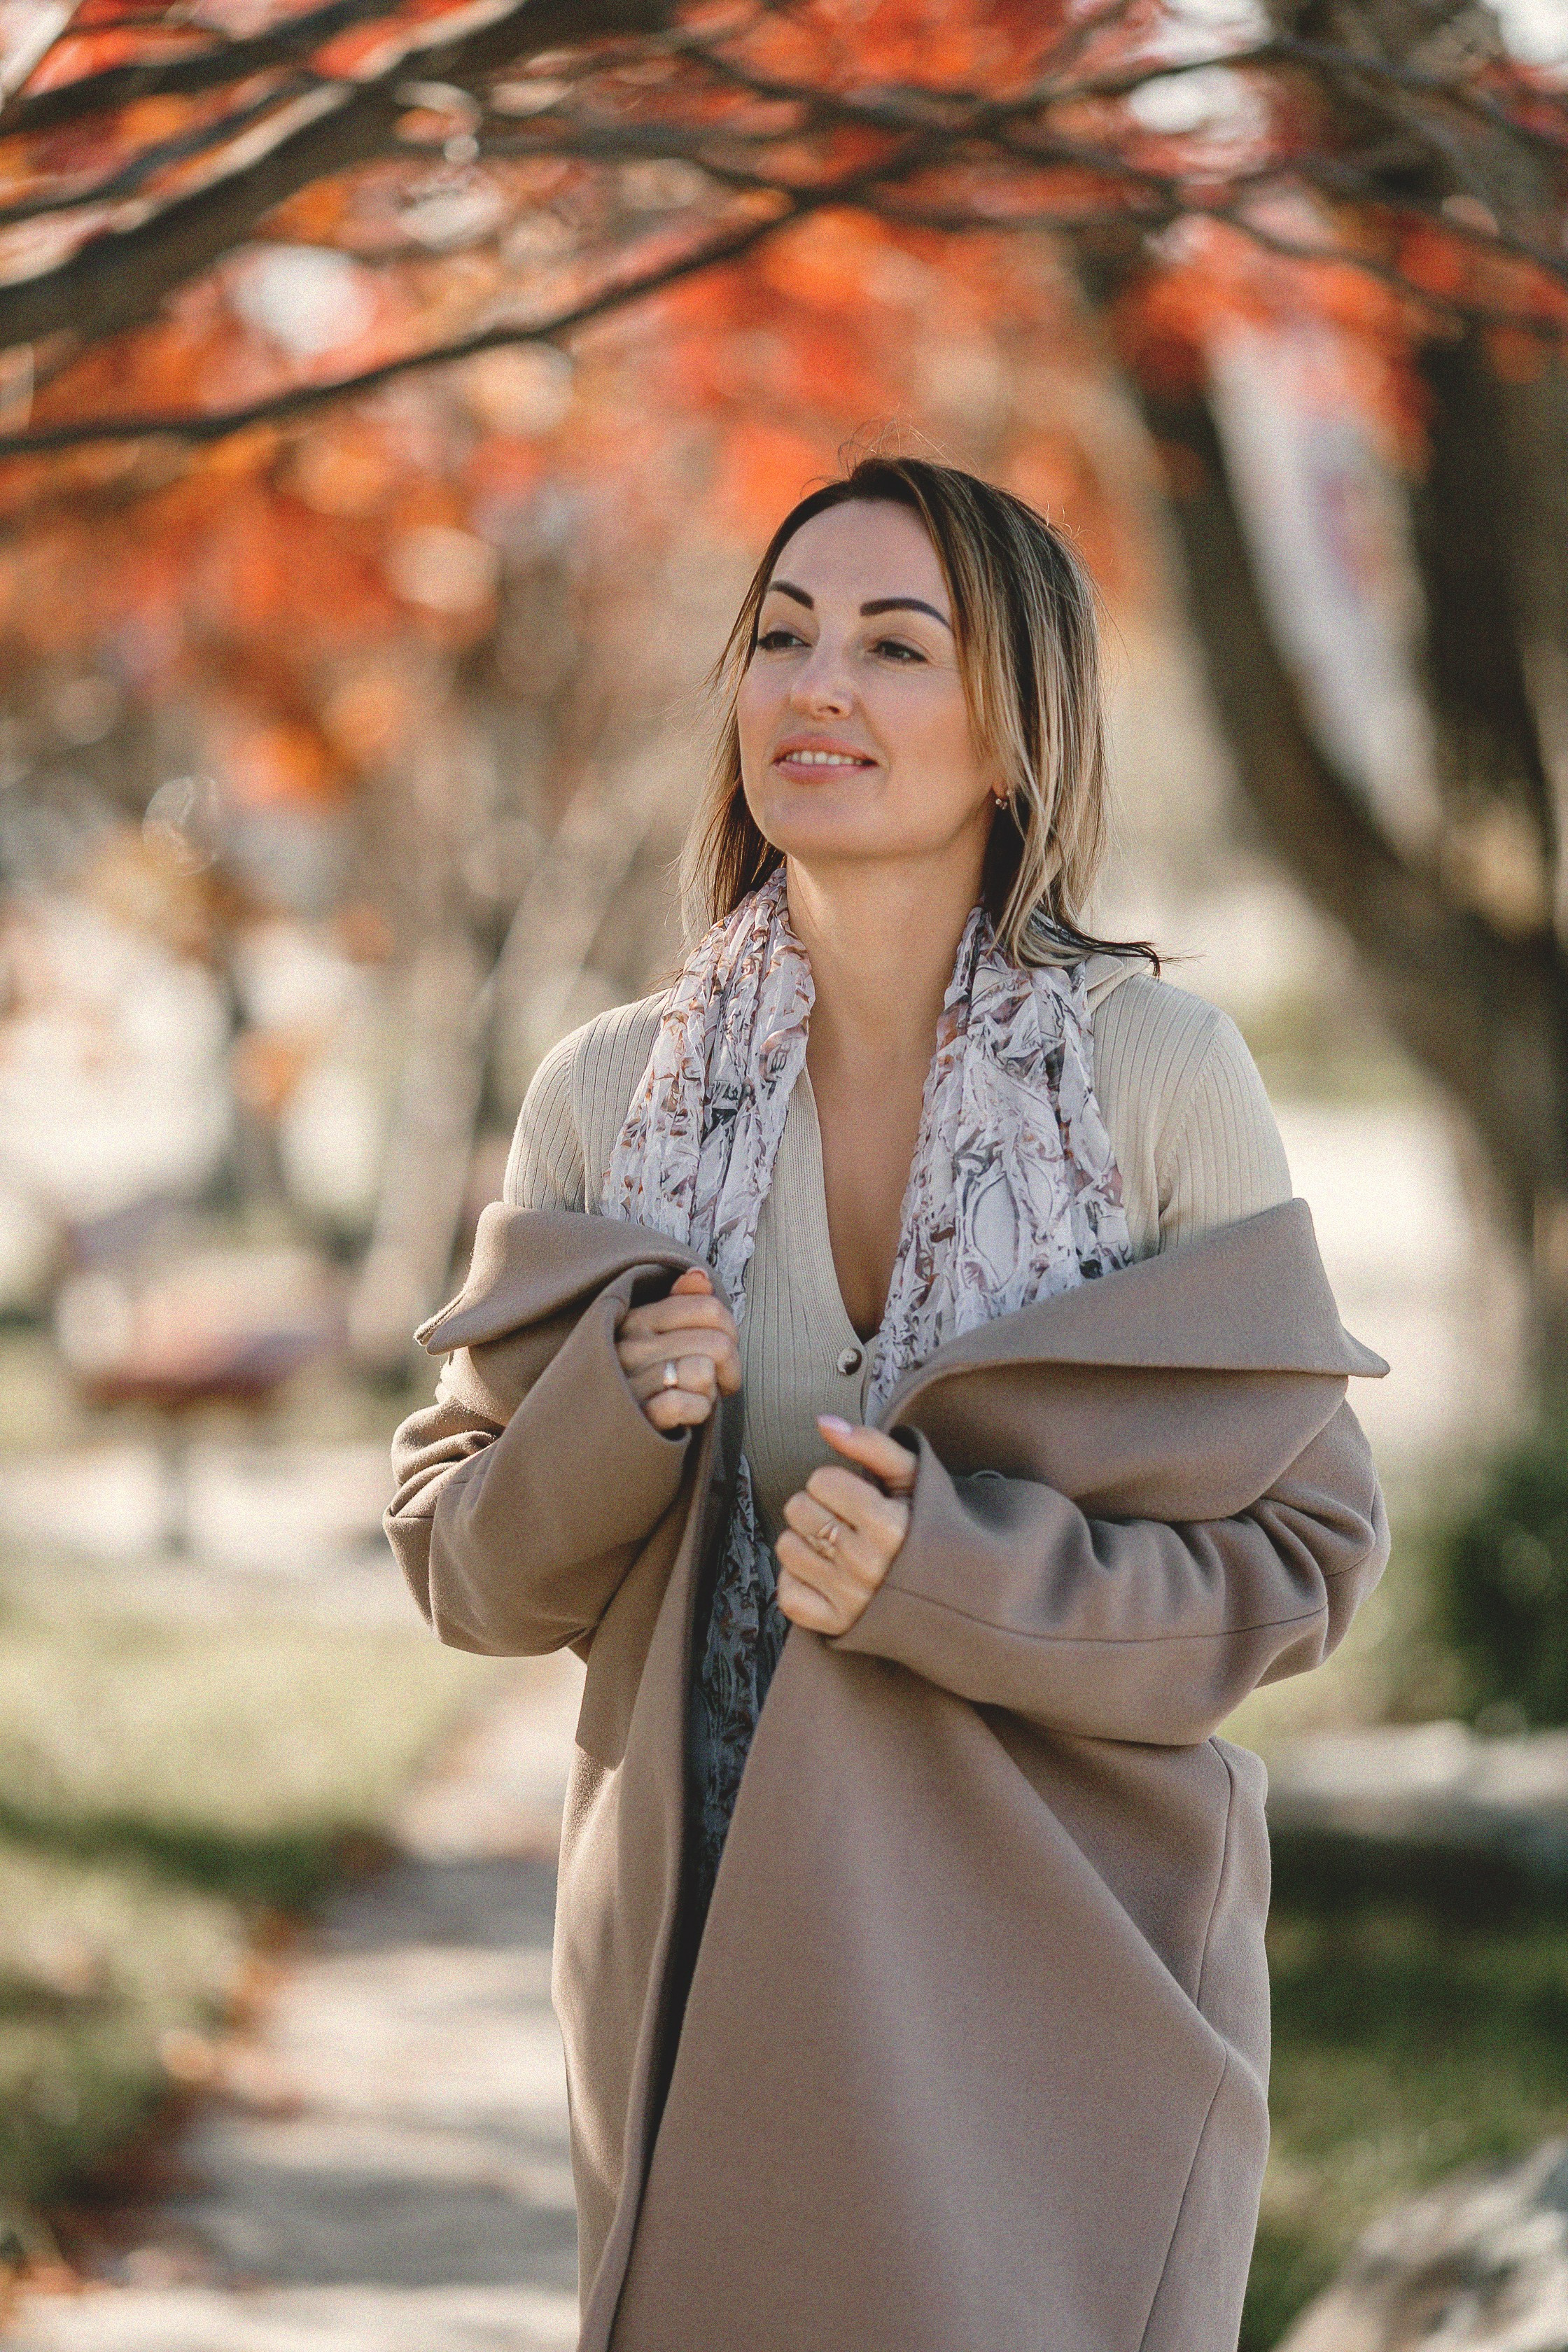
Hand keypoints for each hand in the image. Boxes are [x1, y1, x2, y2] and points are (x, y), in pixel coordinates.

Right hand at [616, 1266, 740, 1433]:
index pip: (708, 1308)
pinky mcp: (636, 1418)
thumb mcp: (654, 1338)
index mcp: (635, 1320)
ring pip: (704, 1372)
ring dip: (711, 1392)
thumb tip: (699, 1277)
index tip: (723, 1355)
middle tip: (719, 1383)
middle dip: (730, 1368)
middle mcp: (629, 1346)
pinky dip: (699, 1412)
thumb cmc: (641, 1386)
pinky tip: (687, 1416)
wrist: (600, 1443)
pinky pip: (690, 1404)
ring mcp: (629, 1382)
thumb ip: (680, 1304)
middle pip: (717, 1342)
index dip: (730, 1332)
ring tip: (695, 1398)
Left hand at [776, 1416, 917, 1636]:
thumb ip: (870, 1445)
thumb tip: (824, 1423)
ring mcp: (848, 1597)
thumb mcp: (913, 1480)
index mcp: (889, 1525)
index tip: (853, 1495)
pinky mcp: (834, 1624)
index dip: (834, 1482)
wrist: (953, 1595)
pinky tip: (824, 1574)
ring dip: (806, 1542)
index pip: (821, 1480)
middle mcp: (866, 1563)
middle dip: (817, 1507)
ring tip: (835, 1545)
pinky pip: (787, 1594)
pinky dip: (798, 1581)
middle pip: (799, 1510)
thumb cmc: (929, 1531)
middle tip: (844, 1520)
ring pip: (787, 1547)